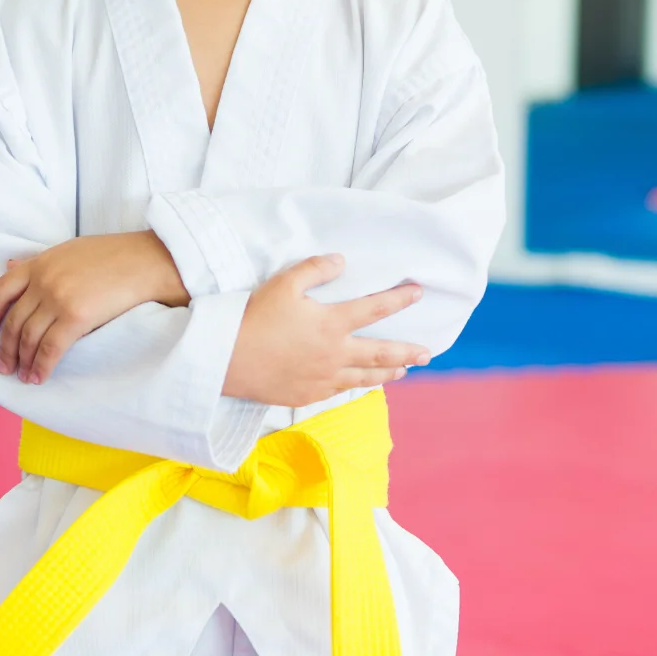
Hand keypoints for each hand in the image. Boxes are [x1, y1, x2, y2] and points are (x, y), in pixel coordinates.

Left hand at [0, 231, 189, 383]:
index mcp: (40, 262)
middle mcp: (44, 280)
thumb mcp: (69, 250)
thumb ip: (39, 262)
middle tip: (2, 365)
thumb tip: (9, 265)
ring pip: (29, 338)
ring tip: (22, 375)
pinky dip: (41, 366)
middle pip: (14, 320)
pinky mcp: (76, 317)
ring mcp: (58, 299)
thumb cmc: (115, 255)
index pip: (1, 289)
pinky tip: (38, 378)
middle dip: (5, 347)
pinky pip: (50, 348)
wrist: (147, 260)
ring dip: (22, 361)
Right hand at [222, 254, 431, 407]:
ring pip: (365, 377)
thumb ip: (315, 269)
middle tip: (428, 351)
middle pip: (380, 352)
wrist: (228, 361)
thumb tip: (342, 261)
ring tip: (404, 370)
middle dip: (407, 351)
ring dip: (388, 372)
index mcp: (331, 324)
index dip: (399, 299)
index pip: (375, 309)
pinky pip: (341, 390)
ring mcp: (323, 378)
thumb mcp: (283, 283)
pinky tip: (362, 384)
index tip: (418, 293)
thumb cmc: (254, 318)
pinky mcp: (308, 394)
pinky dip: (358, 385)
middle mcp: (334, 354)